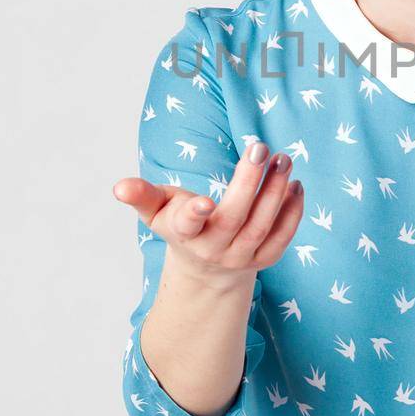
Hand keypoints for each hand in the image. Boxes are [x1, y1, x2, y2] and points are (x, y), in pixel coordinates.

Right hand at [112, 143, 304, 291]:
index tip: (204, 200)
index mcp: (185, 234)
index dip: (194, 214)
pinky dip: (291, 212)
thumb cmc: (180, 223)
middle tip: (261, 148)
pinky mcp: (264, 260)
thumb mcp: (158, 209)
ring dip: (275, 192)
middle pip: (234, 218)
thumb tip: (119, 187)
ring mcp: (241, 257)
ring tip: (284, 159)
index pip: (188, 225)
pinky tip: (295, 184)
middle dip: (248, 183)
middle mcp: (213, 249)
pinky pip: (282, 238)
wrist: (206, 266)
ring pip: (261, 227)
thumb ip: (142, 195)